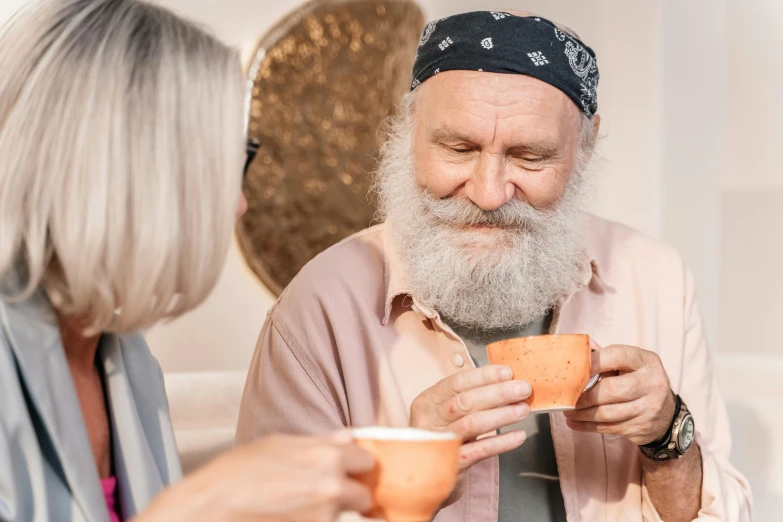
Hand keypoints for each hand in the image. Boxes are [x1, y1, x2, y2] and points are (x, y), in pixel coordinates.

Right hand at [136, 432, 373, 521]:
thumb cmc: (232, 477)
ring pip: (355, 520)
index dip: (355, 466)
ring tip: (313, 512)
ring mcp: (325, 519)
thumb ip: (318, 443)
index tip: (346, 471)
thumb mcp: (275, 445)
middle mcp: (332, 489)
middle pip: (364, 495)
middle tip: (327, 497)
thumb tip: (347, 441)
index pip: (367, 461)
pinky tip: (302, 520)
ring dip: (343, 517)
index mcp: (327, 458)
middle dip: (350, 496)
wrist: (205, 513)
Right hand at [410, 365, 529, 470]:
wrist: (427, 475)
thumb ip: (467, 397)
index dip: (483, 376)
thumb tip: (506, 381)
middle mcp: (429, 421)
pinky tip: (518, 436)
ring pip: (472, 424)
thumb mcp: (445, 413)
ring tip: (523, 409)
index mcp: (427, 402)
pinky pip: (480, 451)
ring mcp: (439, 443)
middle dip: (498, 393)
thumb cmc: (442, 436)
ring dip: (501, 415)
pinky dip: (501, 442)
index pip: (456, 383)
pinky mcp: (452, 465)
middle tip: (523, 389)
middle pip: (465, 402)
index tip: (507, 373)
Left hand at [563, 343, 675, 444]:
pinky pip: (609, 428)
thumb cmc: (638, 381)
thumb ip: (606, 358)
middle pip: (611, 389)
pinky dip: (588, 426)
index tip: (576, 370)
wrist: (666, 414)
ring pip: (608, 413)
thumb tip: (577, 352)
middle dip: (585, 396)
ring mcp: (649, 408)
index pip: (618, 355)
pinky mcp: (642, 428)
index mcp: (647, 361)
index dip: (594, 362)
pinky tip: (575, 423)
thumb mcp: (630, 364)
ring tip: (568, 412)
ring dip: (582, 414)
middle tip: (567, 398)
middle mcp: (652, 383)